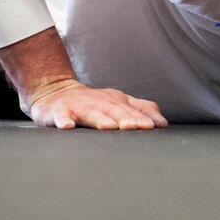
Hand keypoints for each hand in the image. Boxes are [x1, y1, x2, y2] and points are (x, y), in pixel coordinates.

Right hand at [26, 79, 168, 130]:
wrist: (57, 91)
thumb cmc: (93, 102)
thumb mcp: (119, 102)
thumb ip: (141, 110)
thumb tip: (163, 123)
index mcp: (114, 100)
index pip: (130, 110)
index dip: (140, 118)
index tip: (150, 127)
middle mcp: (98, 102)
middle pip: (112, 110)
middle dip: (124, 118)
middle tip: (134, 127)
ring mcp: (78, 106)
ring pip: (90, 113)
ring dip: (99, 119)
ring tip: (108, 127)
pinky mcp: (58, 111)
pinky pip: (61, 116)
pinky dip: (63, 120)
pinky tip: (67, 127)